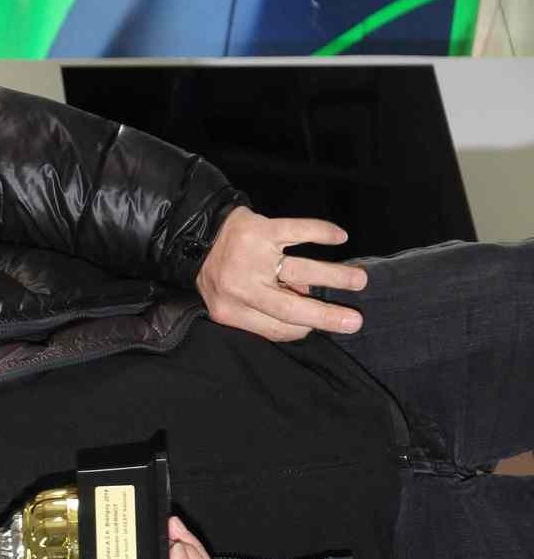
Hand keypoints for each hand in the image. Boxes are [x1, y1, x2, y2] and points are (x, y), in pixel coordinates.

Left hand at [196, 206, 367, 341]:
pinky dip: (322, 232)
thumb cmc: (219, 274)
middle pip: (291, 308)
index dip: (302, 328)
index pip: (276, 329)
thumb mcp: (230, 302)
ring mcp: (251, 258)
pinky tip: (339, 237)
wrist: (198, 235)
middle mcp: (240, 287)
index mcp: (231, 311)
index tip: (320, 325)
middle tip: (355, 321)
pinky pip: (298, 230)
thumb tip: (306, 313)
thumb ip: (264, 311)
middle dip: (327, 317)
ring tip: (359, 280)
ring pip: (302, 270)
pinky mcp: (260, 230)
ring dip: (335, 276)